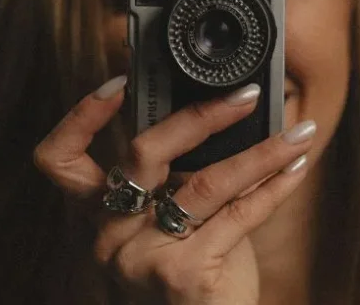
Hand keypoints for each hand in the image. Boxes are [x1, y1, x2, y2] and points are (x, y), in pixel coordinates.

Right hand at [33, 76, 315, 304]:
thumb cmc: (194, 271)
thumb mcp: (171, 218)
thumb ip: (178, 174)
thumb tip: (222, 110)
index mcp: (100, 215)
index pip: (60, 160)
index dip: (81, 117)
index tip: (119, 83)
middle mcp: (109, 236)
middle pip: (145, 152)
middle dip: (201, 115)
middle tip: (246, 96)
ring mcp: (141, 257)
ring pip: (205, 182)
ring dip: (261, 151)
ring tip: (299, 131)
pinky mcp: (182, 275)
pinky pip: (238, 214)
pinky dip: (274, 187)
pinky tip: (296, 167)